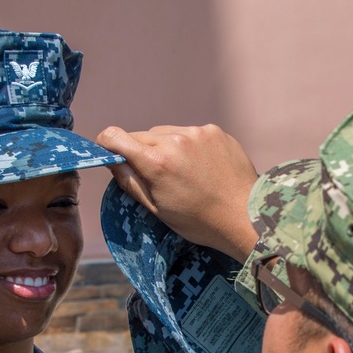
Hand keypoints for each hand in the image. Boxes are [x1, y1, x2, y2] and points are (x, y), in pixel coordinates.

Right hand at [96, 124, 259, 262]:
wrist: (245, 217)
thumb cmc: (200, 221)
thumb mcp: (157, 209)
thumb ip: (130, 181)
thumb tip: (111, 161)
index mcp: (156, 163)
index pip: (115, 137)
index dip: (106, 144)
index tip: (108, 153)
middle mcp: (174, 140)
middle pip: (141, 136)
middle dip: (141, 152)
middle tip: (155, 176)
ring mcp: (197, 133)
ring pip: (166, 133)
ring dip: (166, 147)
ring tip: (182, 174)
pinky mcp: (215, 131)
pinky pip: (190, 133)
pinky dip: (188, 146)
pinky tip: (201, 168)